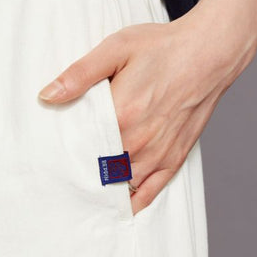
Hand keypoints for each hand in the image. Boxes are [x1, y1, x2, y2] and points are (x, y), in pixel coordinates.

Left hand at [38, 0, 256, 215]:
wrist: (209, 53)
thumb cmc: (163, 48)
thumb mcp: (116, 49)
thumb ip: (80, 74)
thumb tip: (47, 95)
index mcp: (120, 115)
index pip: (81, 150)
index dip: (63, 159)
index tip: (48, 164)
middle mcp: (139, 141)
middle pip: (99, 172)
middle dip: (80, 178)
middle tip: (61, 184)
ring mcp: (159, 153)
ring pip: (123, 186)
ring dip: (103, 193)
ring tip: (84, 201)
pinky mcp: (176, 156)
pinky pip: (152, 191)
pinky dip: (134, 202)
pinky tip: (121, 208)